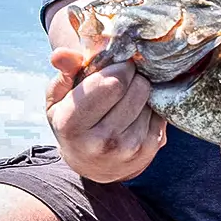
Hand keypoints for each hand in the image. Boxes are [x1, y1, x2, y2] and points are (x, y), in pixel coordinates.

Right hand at [44, 47, 166, 182]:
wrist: (93, 167)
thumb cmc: (74, 124)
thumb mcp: (59, 100)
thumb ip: (64, 73)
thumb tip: (61, 54)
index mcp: (73, 124)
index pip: (113, 82)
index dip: (119, 68)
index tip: (115, 67)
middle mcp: (102, 141)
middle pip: (137, 87)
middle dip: (132, 77)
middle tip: (122, 81)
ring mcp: (129, 148)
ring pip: (150, 98)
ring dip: (141, 93)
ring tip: (125, 101)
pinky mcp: (150, 150)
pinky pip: (160, 112)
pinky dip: (150, 108)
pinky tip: (136, 113)